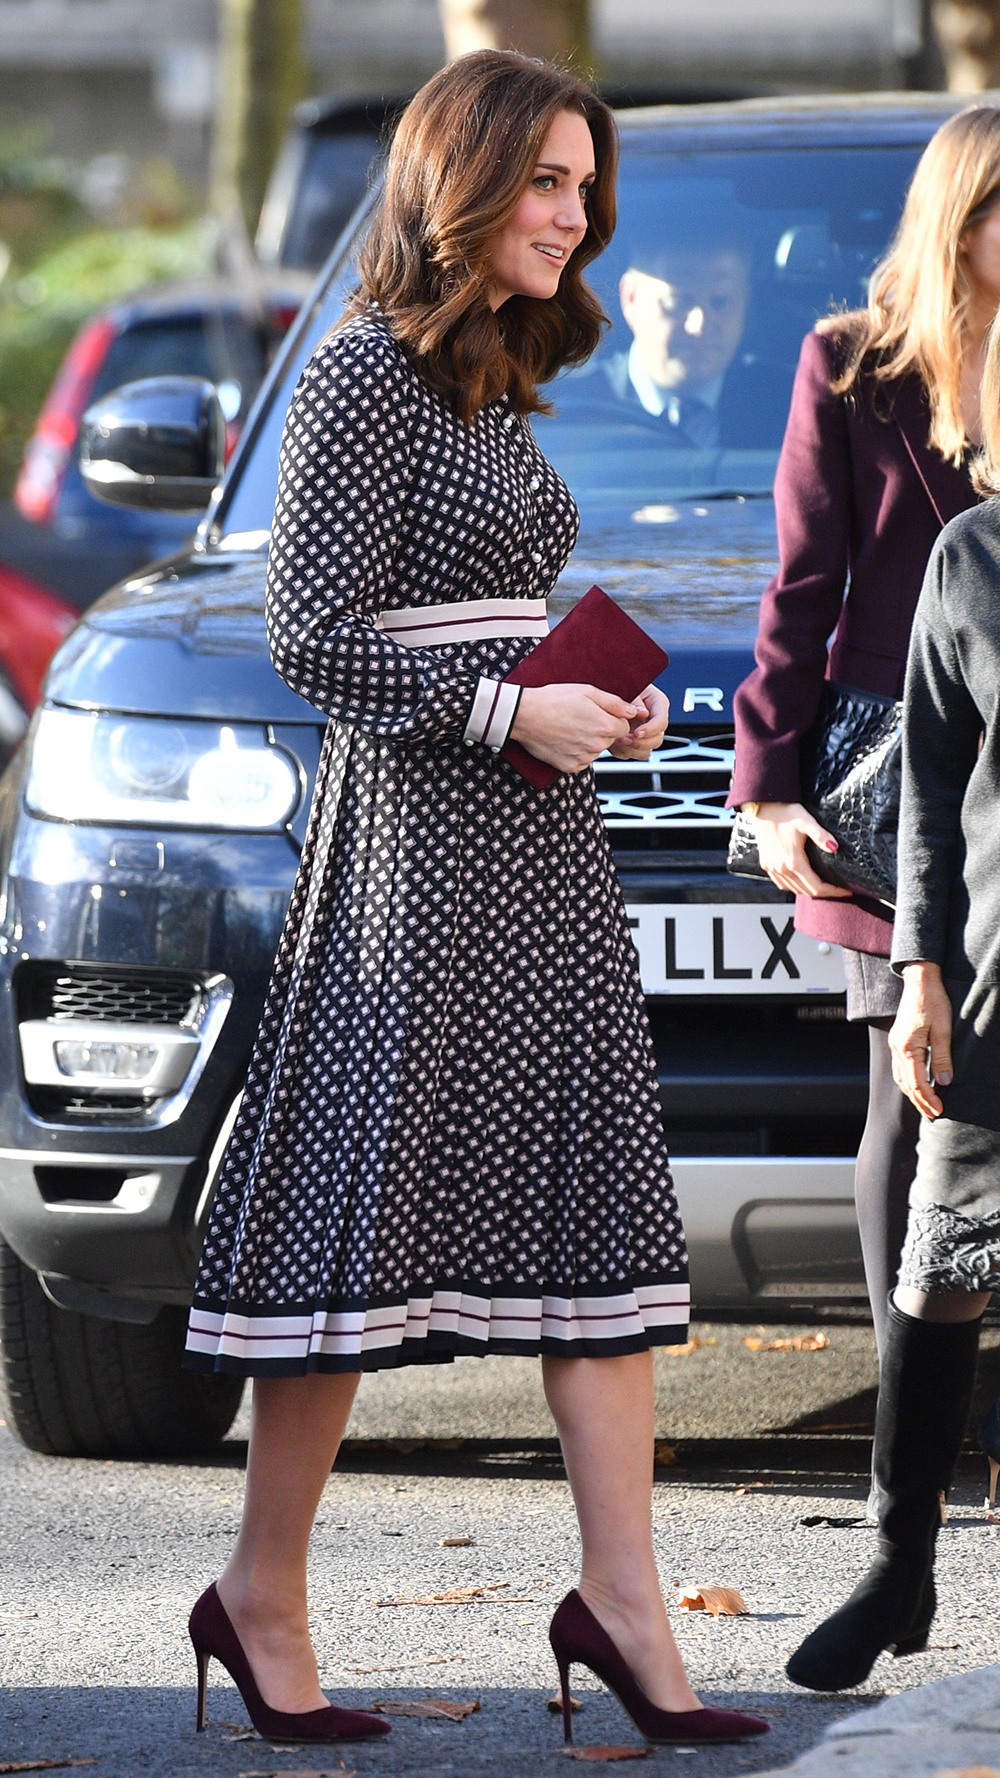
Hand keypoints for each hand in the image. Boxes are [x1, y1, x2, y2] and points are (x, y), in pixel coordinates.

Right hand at [510, 682, 637, 773]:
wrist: (525, 715)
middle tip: (581, 719)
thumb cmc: (553, 700)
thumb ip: (615, 703)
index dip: (612, 719)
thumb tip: (634, 711)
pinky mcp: (570, 767)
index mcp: (604, 726)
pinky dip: (576, 752)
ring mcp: (583, 758)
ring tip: (570, 728)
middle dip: (601, 730)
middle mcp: (596, 745)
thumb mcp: (588, 692)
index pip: (625, 727)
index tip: (597, 713)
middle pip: (610, 740)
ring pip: (596, 751)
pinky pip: (582, 761)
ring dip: (589, 742)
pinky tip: (564, 739)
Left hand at [608, 684, 669, 759]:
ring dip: (631, 748)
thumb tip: (643, 712)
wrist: (604, 694)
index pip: (661, 722)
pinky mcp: (634, 741)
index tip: (636, 732)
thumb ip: (635, 700)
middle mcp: (653, 719)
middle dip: (640, 742)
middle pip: (657, 739)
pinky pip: (634, 754)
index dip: (650, 730)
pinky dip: (624, 751)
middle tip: (624, 737)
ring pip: (647, 750)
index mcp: (657, 703)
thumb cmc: (619, 685)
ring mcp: (644, 732)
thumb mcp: (627, 688)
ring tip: (618, 740)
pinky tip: (615, 742)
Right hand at [751, 800, 851, 898]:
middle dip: (825, 893)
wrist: (764, 806)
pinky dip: (793, 887)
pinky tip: (801, 882)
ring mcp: (772, 868)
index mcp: (793, 861)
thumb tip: (834, 848)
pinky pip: (781, 884)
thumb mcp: (806, 821)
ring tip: (824, 887)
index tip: (847, 891)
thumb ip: (821, 835)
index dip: (833, 891)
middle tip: (839, 889)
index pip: (817, 887)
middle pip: (807, 891)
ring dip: (810, 891)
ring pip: (794, 889)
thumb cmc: (785, 812)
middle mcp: (781, 868)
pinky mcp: (766, 864)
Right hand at [889, 961, 953, 1119]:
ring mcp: (895, 1044)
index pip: (917, 1082)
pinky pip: (899, 1067)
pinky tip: (915, 1084)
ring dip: (912, 1093)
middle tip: (932, 1115)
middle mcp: (897, 1048)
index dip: (928, 1099)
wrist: (920, 980)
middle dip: (919, 1101)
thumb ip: (942, 1058)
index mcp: (907, 1047)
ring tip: (924, 1105)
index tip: (939, 1110)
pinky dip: (907, 1081)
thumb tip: (944, 1082)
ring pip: (900, 1077)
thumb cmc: (932, 1001)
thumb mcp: (943, 1030)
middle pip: (906, 1084)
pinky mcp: (897, 1039)